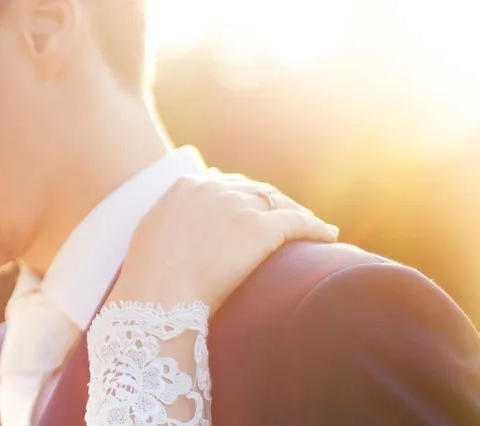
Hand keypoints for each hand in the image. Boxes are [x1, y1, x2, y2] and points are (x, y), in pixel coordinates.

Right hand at [109, 173, 337, 309]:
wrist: (157, 295)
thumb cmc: (149, 276)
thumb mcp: (153, 233)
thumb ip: (173, 218)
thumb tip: (184, 223)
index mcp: (187, 186)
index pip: (227, 184)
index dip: (246, 197)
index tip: (258, 210)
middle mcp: (214, 188)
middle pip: (256, 190)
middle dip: (275, 204)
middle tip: (289, 219)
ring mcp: (238, 206)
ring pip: (280, 203)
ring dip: (299, 214)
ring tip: (313, 227)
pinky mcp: (261, 228)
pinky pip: (299, 223)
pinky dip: (317, 228)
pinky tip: (330, 236)